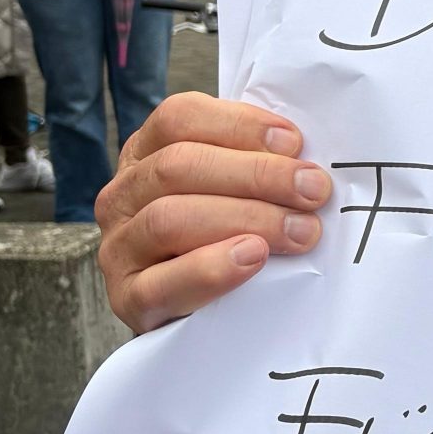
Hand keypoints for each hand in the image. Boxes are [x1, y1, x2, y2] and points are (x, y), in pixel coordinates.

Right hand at [96, 94, 331, 334]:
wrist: (196, 315)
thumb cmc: (226, 236)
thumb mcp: (232, 189)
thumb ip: (254, 165)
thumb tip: (307, 160)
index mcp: (146, 153)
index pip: (178, 118)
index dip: (239, 124)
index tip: (295, 144)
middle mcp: (122, 194)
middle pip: (178, 165)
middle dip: (257, 175)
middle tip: (314, 192)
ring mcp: (118, 248)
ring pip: (168, 218)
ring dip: (246, 219)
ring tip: (301, 232)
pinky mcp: (126, 299)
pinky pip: (161, 283)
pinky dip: (211, 268)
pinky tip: (254, 258)